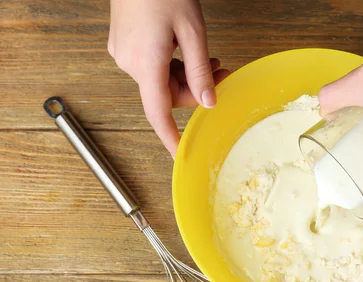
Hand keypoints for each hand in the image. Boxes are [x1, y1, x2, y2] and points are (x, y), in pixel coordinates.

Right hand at [108, 0, 229, 156]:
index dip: (169, 137)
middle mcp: (130, 62)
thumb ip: (200, 70)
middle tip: (222, 74)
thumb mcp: (192, 30)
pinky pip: (152, 67)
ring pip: (161, 81)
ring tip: (210, 60)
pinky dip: (172, 66)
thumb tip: (208, 101)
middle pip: (166, 95)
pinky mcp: (125, 45)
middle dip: (195, 89)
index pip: (157, 112)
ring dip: (187, 76)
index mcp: (146, 62)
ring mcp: (124, 53)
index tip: (179, 154)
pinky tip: (187, 52)